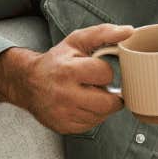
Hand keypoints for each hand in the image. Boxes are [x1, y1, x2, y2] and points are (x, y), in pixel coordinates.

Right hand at [0, 23, 134, 134]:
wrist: (28, 83)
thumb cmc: (56, 61)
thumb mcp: (76, 41)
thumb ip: (103, 33)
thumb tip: (128, 31)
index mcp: (68, 70)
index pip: (106, 74)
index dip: (104, 72)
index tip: (95, 71)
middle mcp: (65, 95)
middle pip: (108, 103)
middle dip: (109, 94)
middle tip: (98, 87)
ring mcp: (64, 114)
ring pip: (101, 115)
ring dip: (101, 106)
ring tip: (88, 94)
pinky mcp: (64, 127)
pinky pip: (91, 125)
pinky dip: (91, 115)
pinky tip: (81, 105)